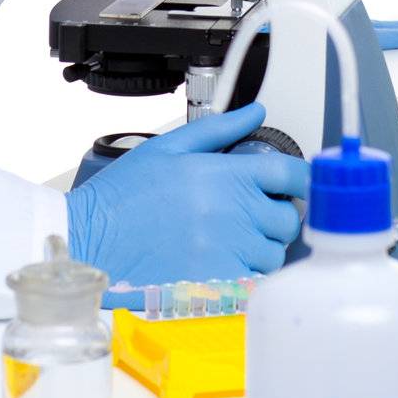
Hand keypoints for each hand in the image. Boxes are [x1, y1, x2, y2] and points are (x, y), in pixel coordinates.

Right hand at [66, 102, 309, 288]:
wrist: (95, 240)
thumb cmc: (125, 196)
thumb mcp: (169, 147)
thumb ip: (220, 128)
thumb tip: (254, 112)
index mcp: (226, 175)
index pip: (291, 173)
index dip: (302, 179)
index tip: (298, 184)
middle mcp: (234, 213)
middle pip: (289, 219)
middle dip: (275, 215)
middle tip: (251, 214)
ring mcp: (229, 252)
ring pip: (274, 255)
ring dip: (261, 249)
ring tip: (230, 240)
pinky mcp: (219, 284)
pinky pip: (254, 283)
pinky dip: (245, 276)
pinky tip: (220, 264)